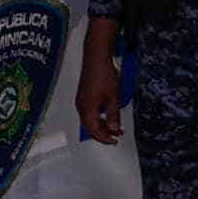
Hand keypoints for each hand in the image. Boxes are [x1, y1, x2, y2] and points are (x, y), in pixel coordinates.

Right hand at [74, 13, 124, 145]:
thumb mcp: (114, 97)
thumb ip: (113, 115)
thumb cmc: (103, 74)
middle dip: (103, 133)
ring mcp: (81, 101)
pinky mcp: (83, 96)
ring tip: (115, 125)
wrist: (96, 57)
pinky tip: (107, 114)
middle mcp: (81, 106)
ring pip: (89, 120)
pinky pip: (88, 112)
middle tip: (116, 135)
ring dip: (101, 125)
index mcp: (87, 109)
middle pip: (90, 127)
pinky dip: (98, 117)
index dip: (104, 138)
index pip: (94, 131)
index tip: (114, 141)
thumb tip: (114, 129)